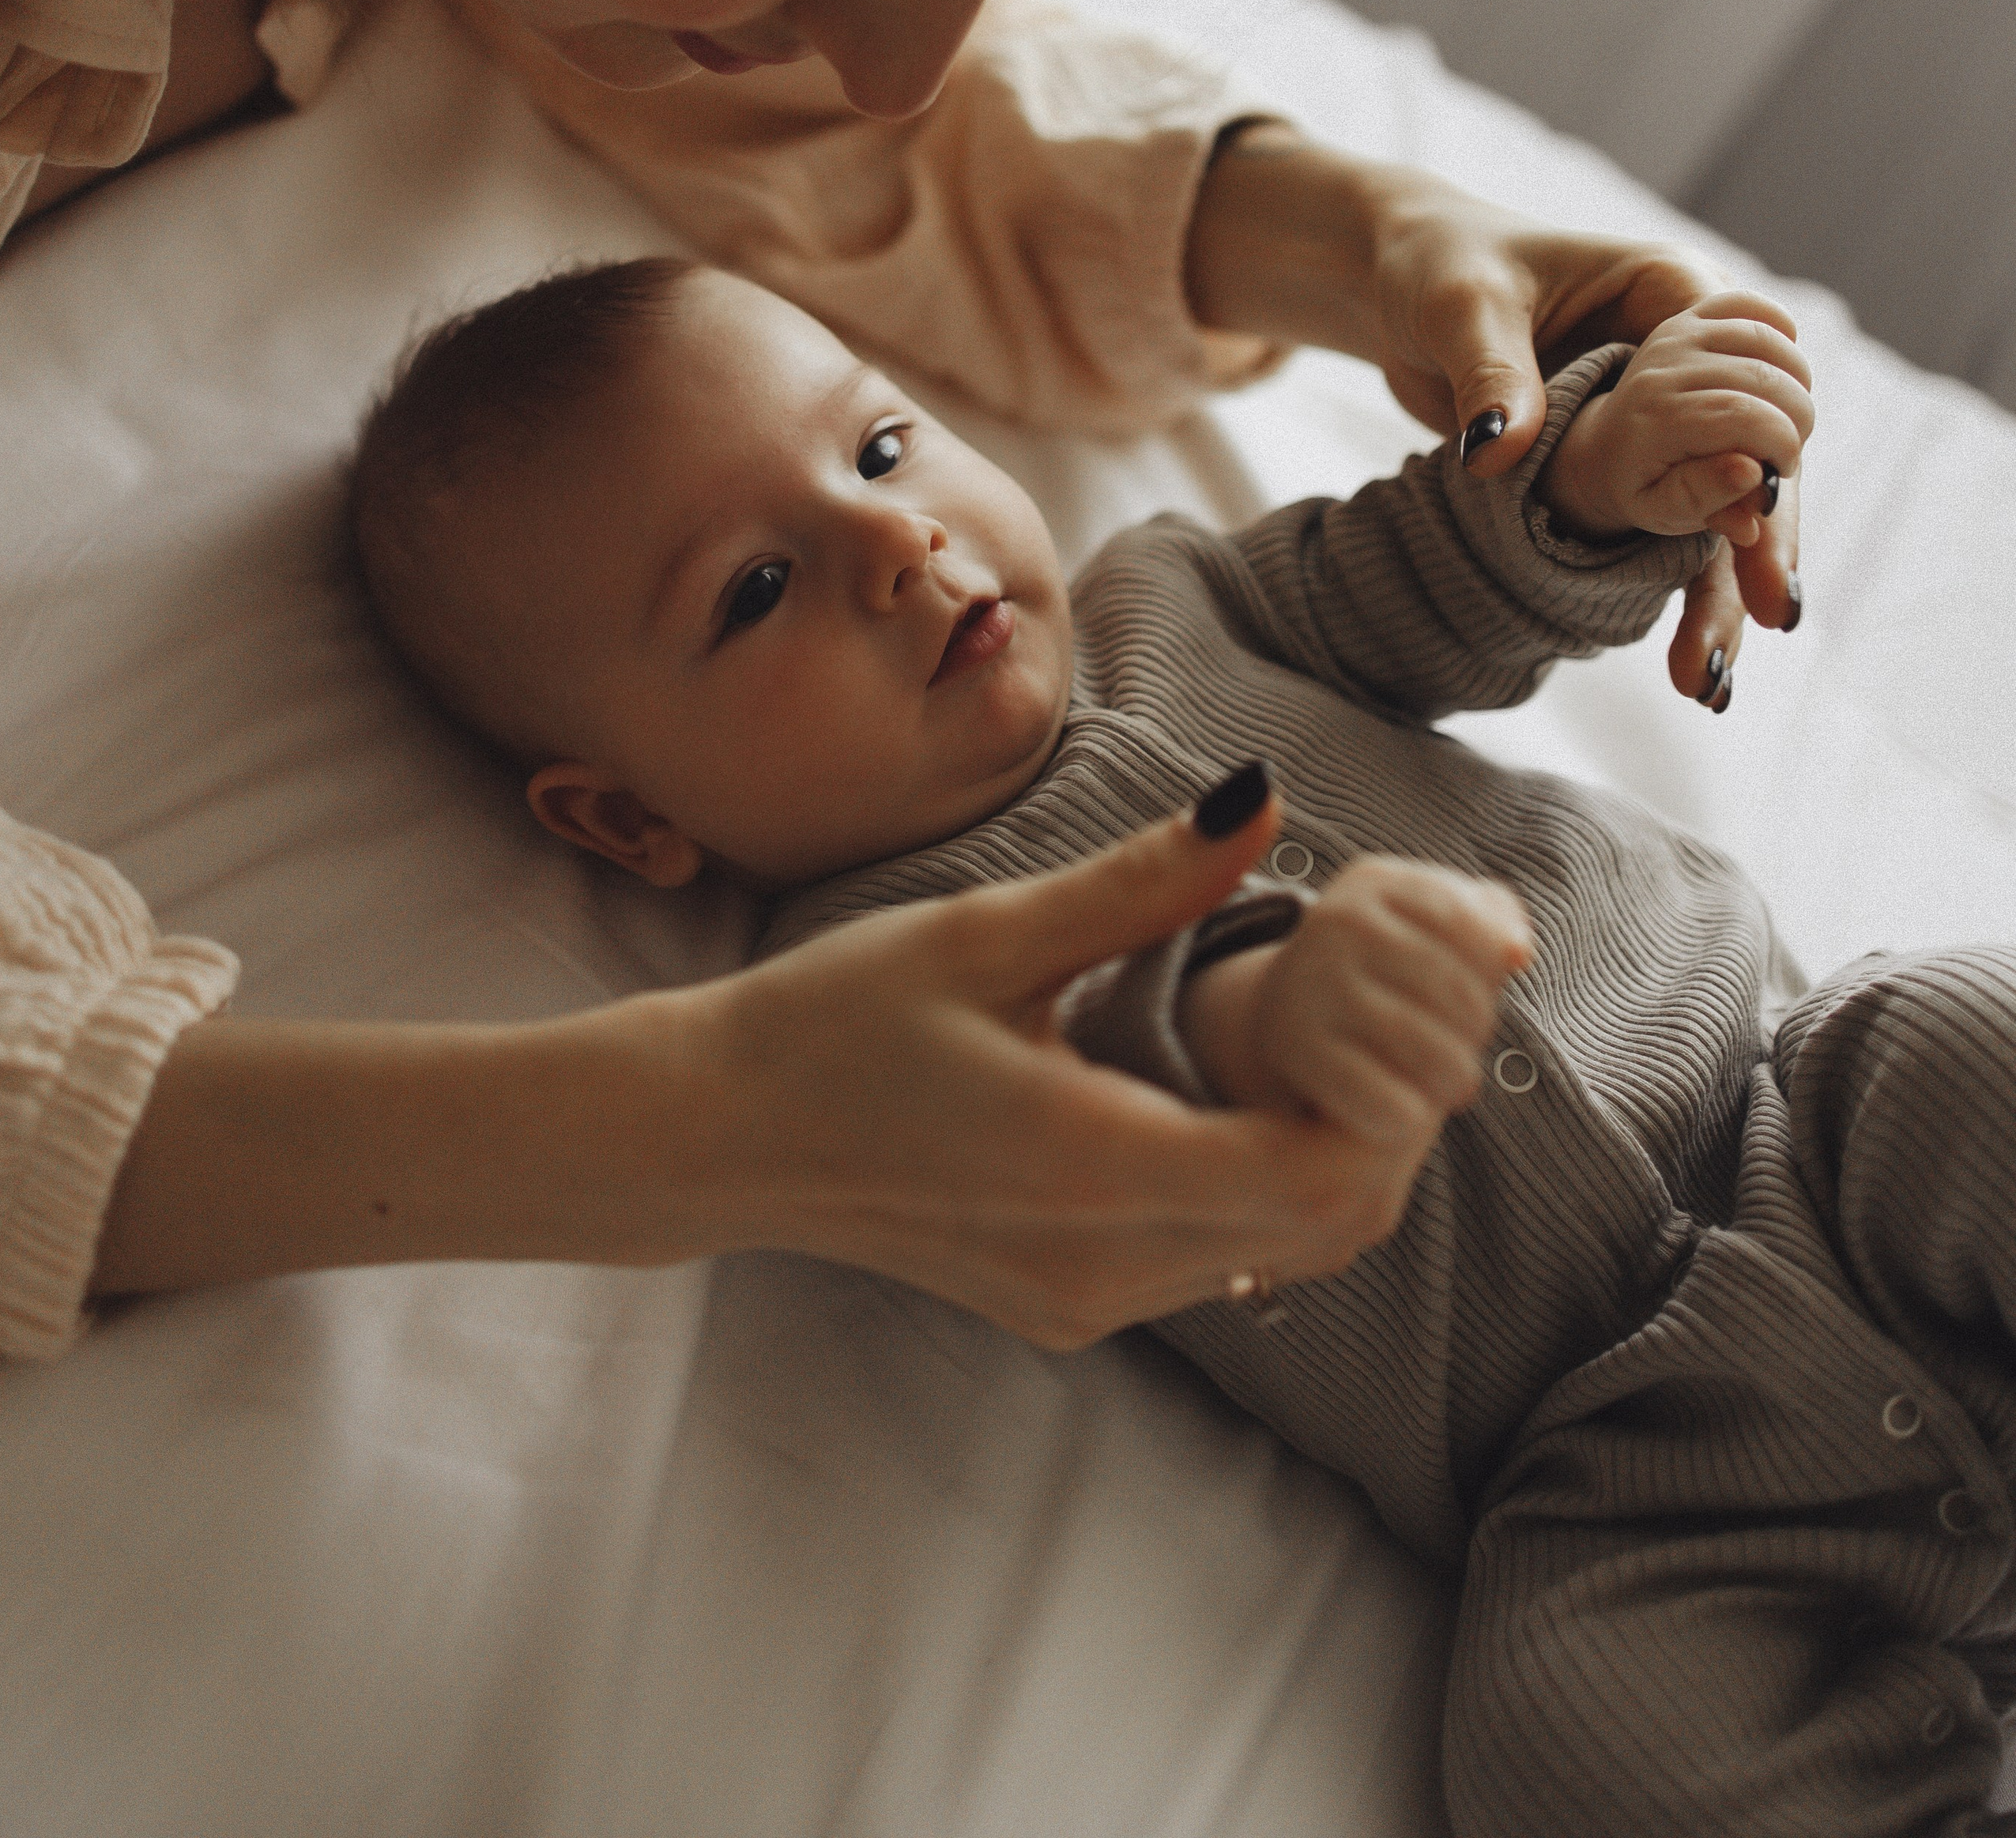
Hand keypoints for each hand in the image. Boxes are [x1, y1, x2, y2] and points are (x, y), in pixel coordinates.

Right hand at [664, 784, 1472, 1341]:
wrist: (717, 1136)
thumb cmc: (836, 1020)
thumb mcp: (988, 931)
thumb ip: (1142, 880)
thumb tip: (1265, 799)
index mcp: (1089, 1166)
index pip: (1323, 1173)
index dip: (1390, 1094)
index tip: (1382, 998)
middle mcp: (1104, 1264)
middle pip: (1329, 1226)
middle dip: (1382, 1122)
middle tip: (1372, 1009)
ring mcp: (1086, 1302)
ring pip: (1282, 1255)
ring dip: (1327, 1156)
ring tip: (1308, 1040)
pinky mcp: (1067, 1308)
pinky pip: (1217, 1263)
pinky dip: (1262, 1187)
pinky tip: (1231, 1094)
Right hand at [1178, 855, 1531, 1149]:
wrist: (1285, 1012)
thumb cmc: (1385, 968)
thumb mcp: (1431, 924)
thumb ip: (1492, 922)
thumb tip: (1516, 953)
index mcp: (1376, 882)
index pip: (1475, 929)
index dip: (1493, 975)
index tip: (1479, 993)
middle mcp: (1338, 922)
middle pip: (1461, 996)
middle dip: (1477, 1033)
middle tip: (1465, 1049)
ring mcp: (1313, 985)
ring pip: (1436, 1055)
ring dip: (1456, 1080)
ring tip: (1451, 1082)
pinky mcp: (1299, 1052)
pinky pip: (1393, 1105)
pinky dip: (1412, 1118)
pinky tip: (1408, 1110)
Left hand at [1185, 129, 1802, 701]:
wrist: (1396, 284)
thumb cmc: (1438, 265)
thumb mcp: (1462, 306)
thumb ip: (1492, 373)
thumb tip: (1497, 451)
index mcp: (1673, 291)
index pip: (1745, 379)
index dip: (1759, 451)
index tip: (1755, 522)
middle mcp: (1686, 354)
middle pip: (1749, 451)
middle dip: (1761, 537)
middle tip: (1772, 618)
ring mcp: (1662, 411)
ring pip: (1716, 503)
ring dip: (1721, 584)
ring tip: (1715, 678)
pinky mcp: (1625, 456)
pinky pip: (1665, 526)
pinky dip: (1674, 587)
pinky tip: (1690, 662)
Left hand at [1541, 292, 1814, 552]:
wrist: (1603, 449)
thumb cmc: (1642, 487)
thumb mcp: (1663, 511)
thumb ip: (1706, 498)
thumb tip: (1751, 472)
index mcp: (1658, 416)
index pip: (1751, 418)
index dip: (1785, 448)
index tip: (1779, 473)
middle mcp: (1665, 365)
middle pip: (1768, 379)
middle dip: (1796, 423)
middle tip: (1782, 451)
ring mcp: (1677, 333)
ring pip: (1771, 342)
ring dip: (1797, 384)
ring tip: (1780, 418)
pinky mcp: (1688, 316)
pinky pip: (1752, 305)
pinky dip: (1780, 333)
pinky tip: (1777, 371)